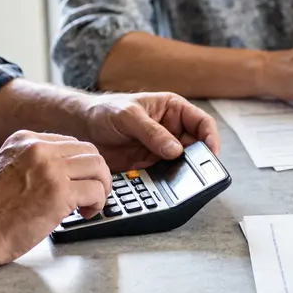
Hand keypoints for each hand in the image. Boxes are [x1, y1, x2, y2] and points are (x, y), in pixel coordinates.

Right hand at [0, 130, 110, 267]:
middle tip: (94, 192)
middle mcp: (38, 149)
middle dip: (96, 173)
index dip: (81, 164)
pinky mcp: (59, 194)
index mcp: (24, 140)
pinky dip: (98, 203)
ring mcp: (49, 169)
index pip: (70, 143)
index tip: (82, 180)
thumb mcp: (5, 169)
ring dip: (101, 187)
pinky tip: (86, 213)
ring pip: (97, 167)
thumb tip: (61, 170)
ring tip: (92, 204)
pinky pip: (95, 190)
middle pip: (89, 151)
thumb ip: (31, 164)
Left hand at [80, 92, 220, 171]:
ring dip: (183, 171)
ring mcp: (161, 149)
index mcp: (173, 109)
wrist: (81, 128)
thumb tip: (175, 150)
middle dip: (198, 158)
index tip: (210, 152)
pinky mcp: (150, 165)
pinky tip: (163, 183)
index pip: (201, 122)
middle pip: (196, 146)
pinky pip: (166, 175)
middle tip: (196, 170)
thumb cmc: (104, 111)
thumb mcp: (128, 115)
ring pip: (182, 163)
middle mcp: (171, 130)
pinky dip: (167, 180)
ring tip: (180, 178)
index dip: (210, 137)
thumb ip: (152, 132)